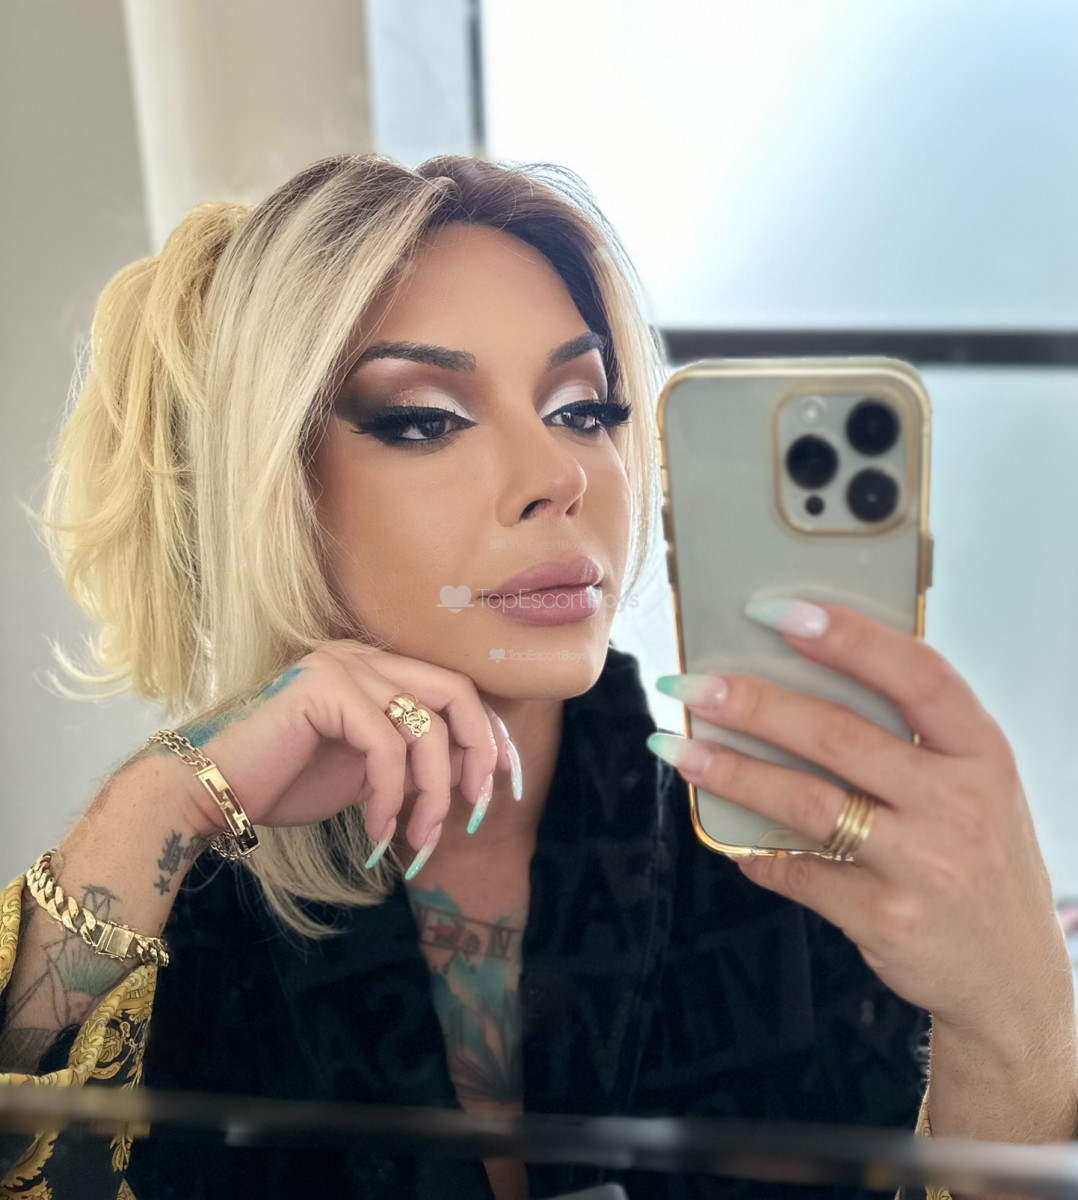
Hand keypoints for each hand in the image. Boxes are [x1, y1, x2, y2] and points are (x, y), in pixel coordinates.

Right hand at [138, 641, 519, 874]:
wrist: (202, 793)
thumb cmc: (278, 784)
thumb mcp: (365, 772)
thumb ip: (411, 759)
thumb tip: (472, 772)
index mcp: (372, 667)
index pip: (454, 690)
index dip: (490, 735)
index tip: (506, 783)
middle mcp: (360, 655)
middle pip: (456, 694)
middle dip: (480, 754)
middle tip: (477, 810)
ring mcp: (342, 664)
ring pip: (426, 726)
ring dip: (432, 793)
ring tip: (416, 841)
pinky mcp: (325, 687)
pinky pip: (388, 747)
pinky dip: (391, 797)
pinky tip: (374, 832)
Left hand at [650, 599, 1072, 1040]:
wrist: (1013, 980)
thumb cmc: (980, 863)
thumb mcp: (974, 789)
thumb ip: (913, 740)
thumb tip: (796, 686)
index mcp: (983, 754)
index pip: (918, 674)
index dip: (848, 637)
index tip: (778, 612)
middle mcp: (960, 804)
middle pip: (839, 734)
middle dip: (753, 703)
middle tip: (692, 684)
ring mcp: (925, 865)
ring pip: (807, 800)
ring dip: (730, 771)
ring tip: (677, 749)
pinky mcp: (888, 918)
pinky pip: (800, 873)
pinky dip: (757, 854)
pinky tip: (731, 843)